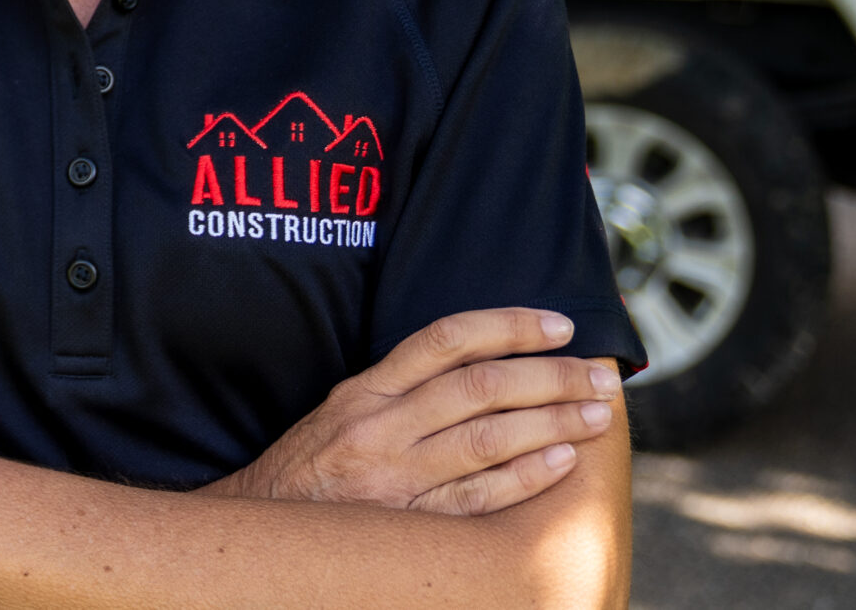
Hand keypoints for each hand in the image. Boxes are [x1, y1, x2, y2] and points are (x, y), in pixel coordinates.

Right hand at [205, 309, 619, 515]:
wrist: (256, 530)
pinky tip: (561, 463)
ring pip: (487, 439)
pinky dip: (524, 477)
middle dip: (550, 376)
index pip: (446, 339)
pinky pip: (476, 498)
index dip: (508, 326)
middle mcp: (379, 427)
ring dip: (552, 423)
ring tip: (597, 414)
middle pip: (480, 388)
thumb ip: (399, 389)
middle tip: (599, 374)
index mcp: (365, 391)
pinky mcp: (406, 527)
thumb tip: (480, 363)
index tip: (560, 325)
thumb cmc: (309, 471)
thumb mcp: (342, 412)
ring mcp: (393, 480)